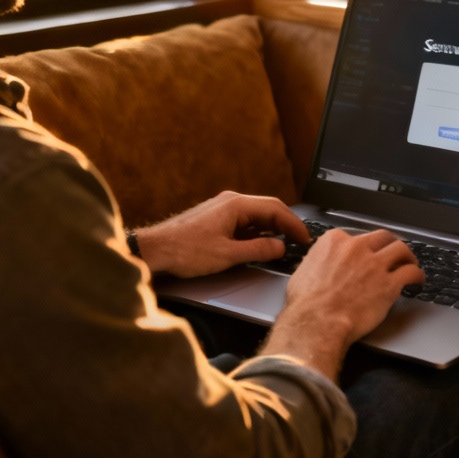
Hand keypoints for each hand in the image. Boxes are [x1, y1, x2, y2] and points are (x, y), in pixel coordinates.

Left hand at [132, 190, 311, 277]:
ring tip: (283, 244)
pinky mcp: (215, 218)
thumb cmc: (184, 251)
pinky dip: (257, 231)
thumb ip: (258, 251)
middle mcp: (230, 202)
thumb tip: (279, 247)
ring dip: (271, 228)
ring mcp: (221, 209)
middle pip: (268, 209)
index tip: (304, 237)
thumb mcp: (227, 255)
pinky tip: (259, 244)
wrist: (154, 250)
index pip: (276, 209)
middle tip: (299, 240)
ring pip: (255, 215)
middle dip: (286, 224)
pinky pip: (244, 221)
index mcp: (236, 205)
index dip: (294, 224)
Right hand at [262, 228, 423, 380]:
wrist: (316, 322)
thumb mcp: (303, 272)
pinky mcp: (389, 283)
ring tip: (410, 263)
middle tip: (392, 253)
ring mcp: (374, 264)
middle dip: (389, 244)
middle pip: (382, 237)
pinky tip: (417, 280)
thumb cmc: (306, 304)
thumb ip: (317, 263)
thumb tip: (320, 267)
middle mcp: (356, 248)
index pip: (355, 236)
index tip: (365, 253)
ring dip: (407, 256)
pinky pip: (410, 272)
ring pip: (401, 249)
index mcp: (334, 242)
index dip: (363, 246)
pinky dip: (416, 275)